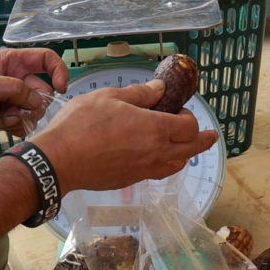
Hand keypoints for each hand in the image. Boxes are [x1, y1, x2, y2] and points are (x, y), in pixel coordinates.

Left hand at [0, 48, 69, 142]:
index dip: (58, 71)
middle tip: (11, 112)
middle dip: (32, 105)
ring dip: (21, 118)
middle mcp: (13, 79)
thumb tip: (38, 100)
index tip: (61, 88)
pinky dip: (15, 128)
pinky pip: (24, 124)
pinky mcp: (4, 118)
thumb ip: (12, 88)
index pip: (45, 59)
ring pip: (35, 110)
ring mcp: (9, 100)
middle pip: (43, 91)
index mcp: (9, 62)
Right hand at [28, 80, 219, 192]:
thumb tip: (160, 89)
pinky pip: (157, 173)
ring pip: (176, 165)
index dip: (190, 117)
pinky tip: (155, 157)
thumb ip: (140, 94)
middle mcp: (155, 152)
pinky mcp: (130, 180)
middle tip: (209, 135)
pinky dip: (164, 164)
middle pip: (191, 149)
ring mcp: (144, 170)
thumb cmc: (81, 125)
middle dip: (203, 140)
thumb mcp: (110, 97)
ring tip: (183, 147)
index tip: (180, 110)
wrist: (59, 160)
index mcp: (155, 129)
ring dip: (184, 154)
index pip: (190, 127)